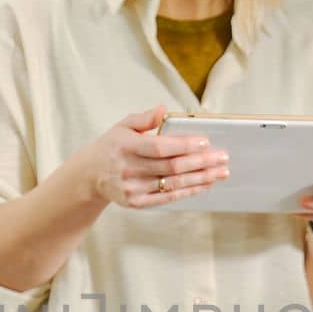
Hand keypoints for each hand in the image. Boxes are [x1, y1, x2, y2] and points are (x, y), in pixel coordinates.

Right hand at [79, 106, 229, 208]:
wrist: (91, 175)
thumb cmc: (112, 146)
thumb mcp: (123, 126)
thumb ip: (144, 118)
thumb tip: (162, 109)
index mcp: (126, 147)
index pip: (160, 147)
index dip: (184, 145)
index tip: (205, 142)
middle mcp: (129, 169)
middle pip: (171, 167)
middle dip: (201, 162)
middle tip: (222, 157)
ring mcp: (133, 188)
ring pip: (173, 184)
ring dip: (200, 178)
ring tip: (219, 172)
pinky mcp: (137, 202)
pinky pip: (168, 198)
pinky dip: (188, 192)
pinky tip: (204, 185)